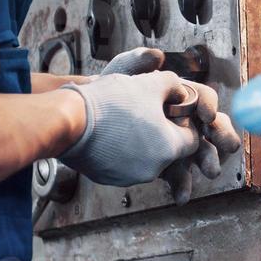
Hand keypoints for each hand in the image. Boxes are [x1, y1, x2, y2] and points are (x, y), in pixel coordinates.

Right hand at [60, 70, 208, 186]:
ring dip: (140, 141)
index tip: (170, 110)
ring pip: (145, 157)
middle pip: (168, 150)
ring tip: (122, 119)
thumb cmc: (111, 101)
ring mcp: (129, 177)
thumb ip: (174, 85)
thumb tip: (179, 91)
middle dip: (161, 132)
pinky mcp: (108, 178)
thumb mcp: (150, 83)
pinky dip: (120, 150)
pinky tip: (108, 131)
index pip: (192, 140)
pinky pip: (123, 163)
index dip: (183, 122)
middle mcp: (153, 169)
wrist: (68, 120)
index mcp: (169, 148)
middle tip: (144, 112)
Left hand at [101, 47, 240, 200]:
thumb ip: (139, 63)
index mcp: (174, 95)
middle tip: (229, 147)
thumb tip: (157, 56)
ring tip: (211, 171)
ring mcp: (167, 141)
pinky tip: (181, 196)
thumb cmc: (103, 96)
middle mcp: (176, 118)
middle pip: (207, 127)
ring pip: (194, 152)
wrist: (77, 125)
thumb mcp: (120, 74)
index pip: (203, 98)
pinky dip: (180, 184)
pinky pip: (175, 174)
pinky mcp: (157, 163)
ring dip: (206, 161)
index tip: (207, 118)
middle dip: (221, 137)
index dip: (209, 106)